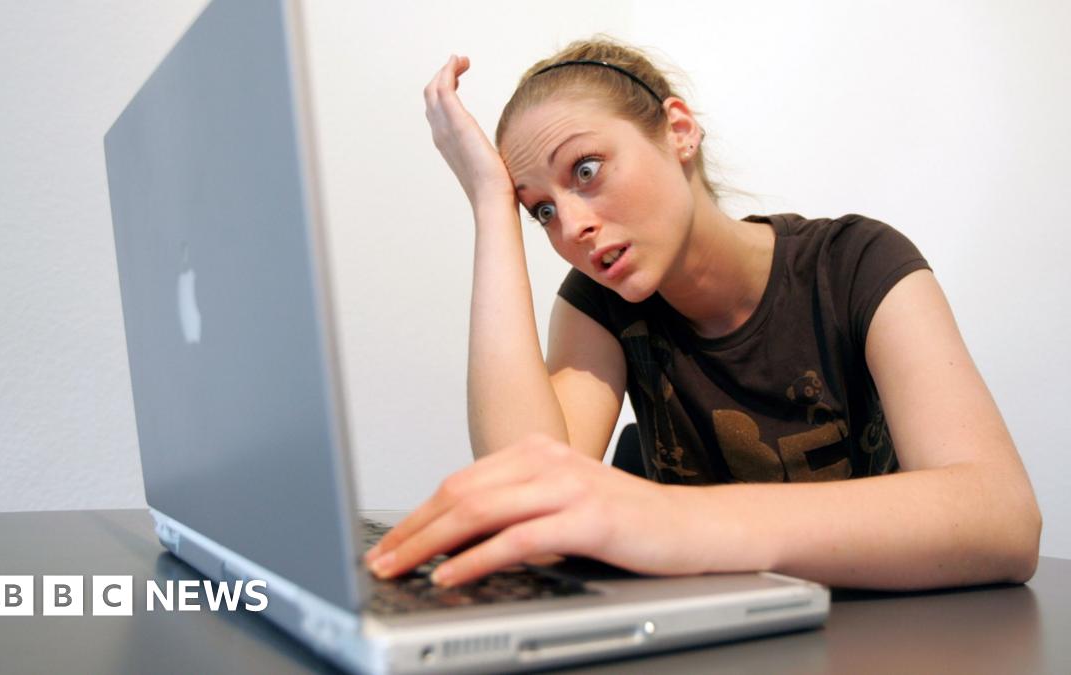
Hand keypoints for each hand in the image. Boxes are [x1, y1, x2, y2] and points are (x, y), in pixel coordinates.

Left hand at [365, 434, 707, 586]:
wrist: (691, 528)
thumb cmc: (625, 522)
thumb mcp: (561, 506)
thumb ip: (514, 511)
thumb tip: (453, 542)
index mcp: (535, 451)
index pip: (459, 482)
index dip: (416, 515)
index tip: (387, 542)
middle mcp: (547, 460)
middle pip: (459, 492)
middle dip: (411, 530)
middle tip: (379, 559)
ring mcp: (568, 486)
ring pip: (479, 510)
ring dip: (430, 544)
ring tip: (401, 569)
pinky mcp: (588, 517)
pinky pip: (517, 539)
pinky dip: (476, 559)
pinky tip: (451, 576)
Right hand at [423, 54, 515, 208]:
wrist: (492, 196)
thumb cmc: (494, 187)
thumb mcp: (487, 164)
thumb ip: (486, 153)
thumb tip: (502, 156)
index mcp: (447, 143)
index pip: (436, 111)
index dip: (444, 91)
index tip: (459, 78)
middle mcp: (441, 134)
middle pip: (430, 96)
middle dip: (443, 75)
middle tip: (459, 64)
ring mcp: (446, 128)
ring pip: (433, 89)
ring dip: (446, 70)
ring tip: (461, 60)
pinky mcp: (457, 122)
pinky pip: (444, 88)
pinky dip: (449, 71)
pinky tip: (460, 63)